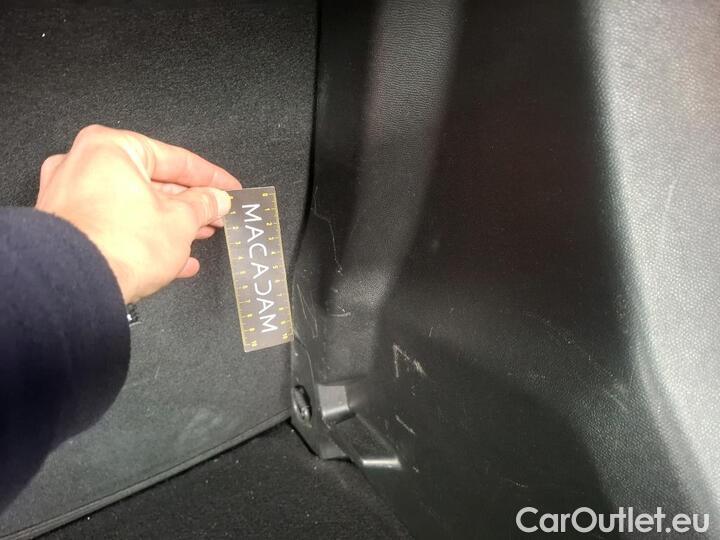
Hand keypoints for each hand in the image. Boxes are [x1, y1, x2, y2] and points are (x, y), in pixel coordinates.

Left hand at [35, 125, 240, 303]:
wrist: (80, 286)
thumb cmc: (117, 244)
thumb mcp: (181, 220)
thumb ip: (204, 205)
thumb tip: (216, 200)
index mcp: (110, 148)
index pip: (175, 158)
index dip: (210, 177)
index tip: (227, 187)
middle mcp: (84, 165)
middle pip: (152, 181)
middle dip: (189, 202)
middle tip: (215, 212)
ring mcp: (71, 197)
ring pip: (135, 205)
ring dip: (171, 222)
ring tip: (199, 235)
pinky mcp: (68, 229)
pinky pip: (117, 226)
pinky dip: (145, 237)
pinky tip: (173, 257)